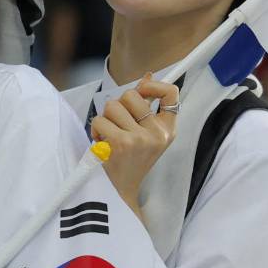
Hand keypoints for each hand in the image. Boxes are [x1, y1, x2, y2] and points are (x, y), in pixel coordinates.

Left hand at [90, 75, 178, 218]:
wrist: (120, 191)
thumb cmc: (130, 160)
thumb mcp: (146, 134)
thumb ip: (147, 105)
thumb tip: (147, 76)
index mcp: (167, 129)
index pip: (171, 93)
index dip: (154, 85)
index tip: (142, 89)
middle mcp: (157, 133)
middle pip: (131, 95)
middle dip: (117, 106)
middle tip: (117, 124)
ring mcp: (139, 139)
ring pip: (112, 106)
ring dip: (105, 118)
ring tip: (109, 135)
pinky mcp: (119, 144)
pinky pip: (100, 120)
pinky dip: (95, 129)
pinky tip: (101, 143)